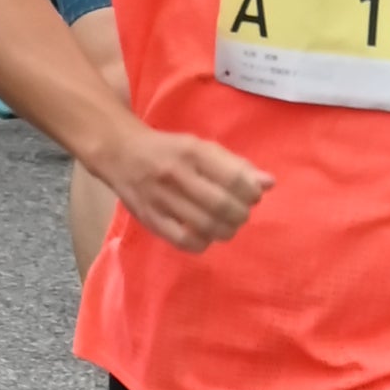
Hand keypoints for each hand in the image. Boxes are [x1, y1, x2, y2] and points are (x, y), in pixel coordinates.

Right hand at [106, 122, 266, 250]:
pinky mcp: (150, 219)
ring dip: (225, 230)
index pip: (233, 177)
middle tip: (241, 213)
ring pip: (205, 226)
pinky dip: (202, 243)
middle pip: (221, 205)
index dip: (251, 192)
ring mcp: (161, 199)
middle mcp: (176, 175)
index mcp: (192, 152)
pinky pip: (183, 241)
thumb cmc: (170, 150)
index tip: (253, 195)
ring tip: (227, 225)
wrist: (121, 153)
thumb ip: (236, 165)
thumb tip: (269, 183)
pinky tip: (206, 235)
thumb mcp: (202, 147)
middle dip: (240, 214)